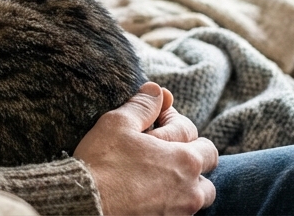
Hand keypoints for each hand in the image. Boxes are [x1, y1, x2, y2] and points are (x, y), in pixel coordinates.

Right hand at [74, 82, 217, 215]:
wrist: (87, 206)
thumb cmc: (102, 164)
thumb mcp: (118, 124)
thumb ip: (142, 105)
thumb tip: (157, 90)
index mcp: (185, 158)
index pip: (193, 131)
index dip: (171, 121)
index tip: (151, 122)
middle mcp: (191, 188)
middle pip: (207, 165)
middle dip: (188, 152)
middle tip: (158, 149)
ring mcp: (182, 210)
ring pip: (200, 193)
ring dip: (187, 181)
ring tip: (158, 175)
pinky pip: (181, 210)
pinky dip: (172, 200)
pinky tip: (148, 192)